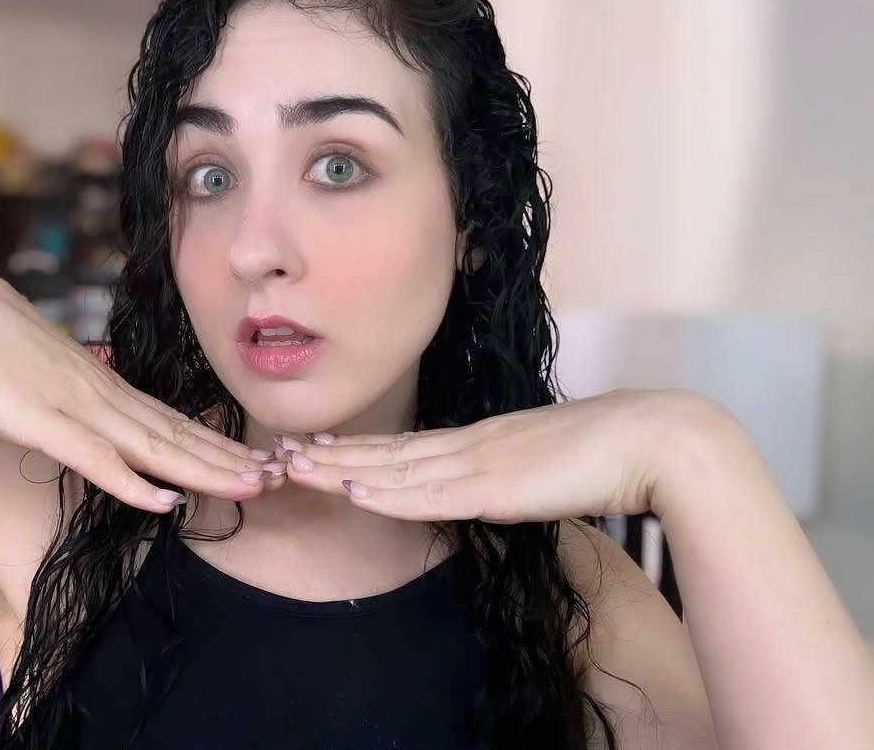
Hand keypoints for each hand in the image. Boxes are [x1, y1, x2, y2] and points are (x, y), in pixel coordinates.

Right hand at [0, 248, 278, 512]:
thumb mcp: (41, 375)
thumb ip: (73, 396)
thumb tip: (97, 400)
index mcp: (104, 388)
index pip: (175, 424)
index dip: (219, 447)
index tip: (258, 463)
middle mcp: (102, 396)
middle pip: (179, 436)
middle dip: (232, 462)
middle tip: (283, 477)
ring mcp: (74, 407)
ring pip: (154, 446)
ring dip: (205, 471)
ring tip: (253, 487)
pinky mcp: (39, 420)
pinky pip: (94, 457)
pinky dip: (133, 482)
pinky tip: (166, 503)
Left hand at [273, 388, 700, 522]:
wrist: (656, 441)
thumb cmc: (611, 454)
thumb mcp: (545, 466)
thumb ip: (513, 477)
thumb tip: (494, 489)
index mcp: (482, 441)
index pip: (406, 447)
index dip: (358, 449)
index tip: (317, 447)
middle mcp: (470, 446)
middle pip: (386, 453)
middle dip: (331, 455)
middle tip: (281, 451)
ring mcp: (480, 464)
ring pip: (394, 470)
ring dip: (340, 470)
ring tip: (293, 466)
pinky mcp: (496, 487)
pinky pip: (430, 495)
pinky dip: (387, 493)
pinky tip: (352, 491)